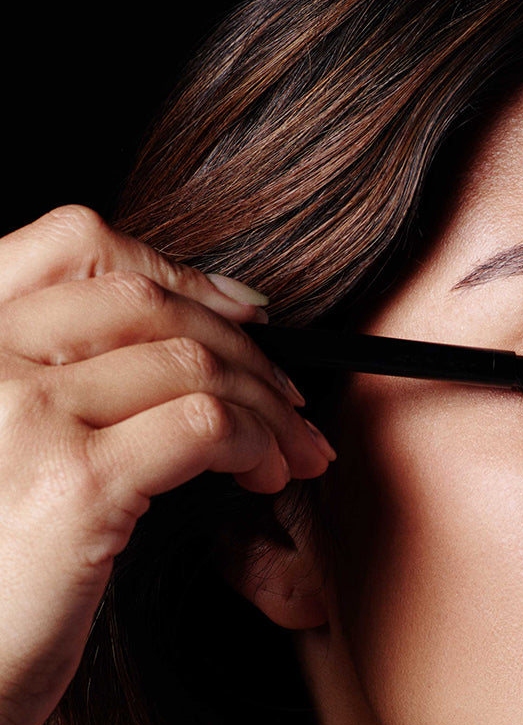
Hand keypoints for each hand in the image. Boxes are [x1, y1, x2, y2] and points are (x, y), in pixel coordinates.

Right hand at [0, 206, 333, 724]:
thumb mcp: (7, 453)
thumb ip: (68, 386)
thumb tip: (193, 342)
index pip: (73, 244)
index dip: (176, 269)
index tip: (243, 312)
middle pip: (149, 300)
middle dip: (245, 347)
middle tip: (290, 398)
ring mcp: (20, 413)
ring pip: (192, 361)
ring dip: (268, 404)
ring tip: (292, 450)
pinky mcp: (72, 481)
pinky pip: (204, 422)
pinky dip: (257, 441)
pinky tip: (265, 474)